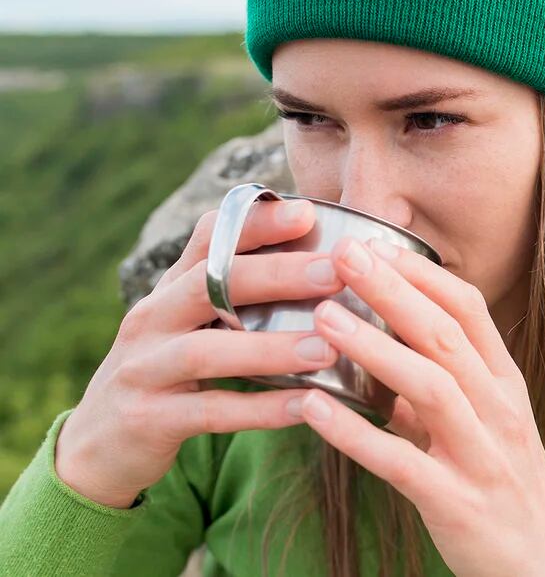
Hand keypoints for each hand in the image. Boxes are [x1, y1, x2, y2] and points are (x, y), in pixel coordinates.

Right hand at [55, 199, 345, 507]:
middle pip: (209, 284)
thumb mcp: (191, 325)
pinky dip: (260, 409)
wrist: (95, 447)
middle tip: (334, 272)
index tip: (307, 213)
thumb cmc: (167, 373)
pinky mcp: (147, 420)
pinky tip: (307, 407)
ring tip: (327, 348)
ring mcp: (143, 369)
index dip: (256, 222)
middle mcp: (152, 319)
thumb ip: (238, 294)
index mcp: (170, 289)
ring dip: (270, 348)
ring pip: (206, 351)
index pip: (208, 238)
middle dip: (275, 275)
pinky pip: (210, 412)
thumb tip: (319, 260)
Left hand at [293, 236, 544, 576]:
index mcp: (505, 383)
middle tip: (345, 255)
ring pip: (429, 388)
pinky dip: (355, 434)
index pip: (470, 310)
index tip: (377, 243)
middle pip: (445, 336)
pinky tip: (313, 410)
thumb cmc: (505, 482)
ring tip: (324, 317)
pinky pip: (400, 461)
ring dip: (374, 349)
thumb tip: (383, 349)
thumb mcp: (487, 423)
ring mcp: (480, 455)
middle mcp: (498, 410)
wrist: (541, 563)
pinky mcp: (454, 501)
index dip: (422, 275)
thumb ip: (439, 384)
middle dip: (393, 291)